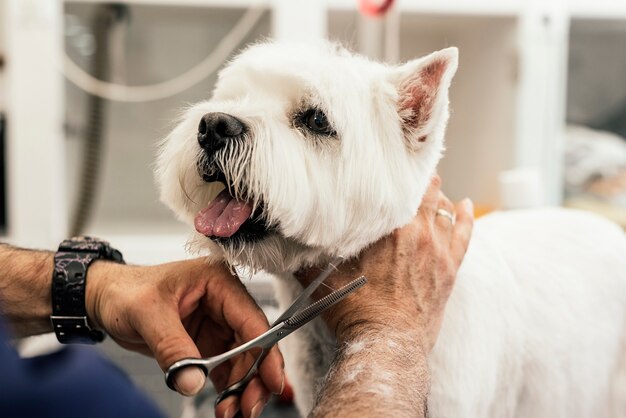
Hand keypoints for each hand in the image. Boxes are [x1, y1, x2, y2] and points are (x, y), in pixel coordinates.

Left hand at [86, 258, 283, 417]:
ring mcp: (218, 325)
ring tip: (231, 413)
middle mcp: (225, 303)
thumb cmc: (126, 291)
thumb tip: (192, 381)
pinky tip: (224, 407)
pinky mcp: (208, 344)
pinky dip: (228, 390)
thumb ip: (172, 347)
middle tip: (247, 408)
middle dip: (254, 378)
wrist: (106, 298)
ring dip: (241, 388)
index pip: (252, 320)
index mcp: (219, 283)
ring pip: (244, 361)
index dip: (265, 352)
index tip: (270, 381)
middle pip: (253, 345)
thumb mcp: (147, 314)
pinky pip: (226, 369)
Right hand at [297, 175, 473, 351]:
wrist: (386, 344)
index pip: (397, 187)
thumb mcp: (322, 279)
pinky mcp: (450, 267)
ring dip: (438, 196)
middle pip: (424, 191)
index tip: (389, 168)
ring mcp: (437, 249)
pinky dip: (466, 215)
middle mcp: (416, 232)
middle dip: (417, 181)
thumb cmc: (355, 313)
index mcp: (386, 228)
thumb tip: (286, 240)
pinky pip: (465, 232)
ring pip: (444, 208)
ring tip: (431, 188)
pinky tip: (466, 205)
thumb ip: (305, 255)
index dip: (395, 175)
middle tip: (409, 174)